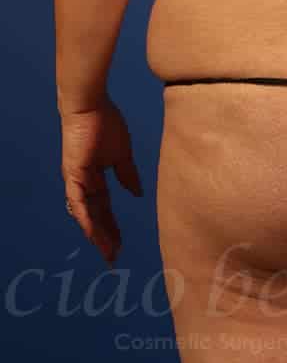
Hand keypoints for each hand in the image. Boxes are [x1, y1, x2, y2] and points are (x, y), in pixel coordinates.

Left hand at [60, 95, 142, 264]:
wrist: (91, 105)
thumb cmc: (105, 123)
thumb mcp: (122, 155)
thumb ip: (128, 175)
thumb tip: (137, 193)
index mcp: (95, 178)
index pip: (104, 209)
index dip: (111, 226)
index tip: (121, 244)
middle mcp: (83, 183)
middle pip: (95, 216)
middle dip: (105, 237)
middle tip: (114, 257)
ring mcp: (76, 180)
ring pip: (86, 214)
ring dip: (96, 234)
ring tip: (107, 251)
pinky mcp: (73, 174)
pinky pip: (78, 201)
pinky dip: (85, 217)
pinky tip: (92, 233)